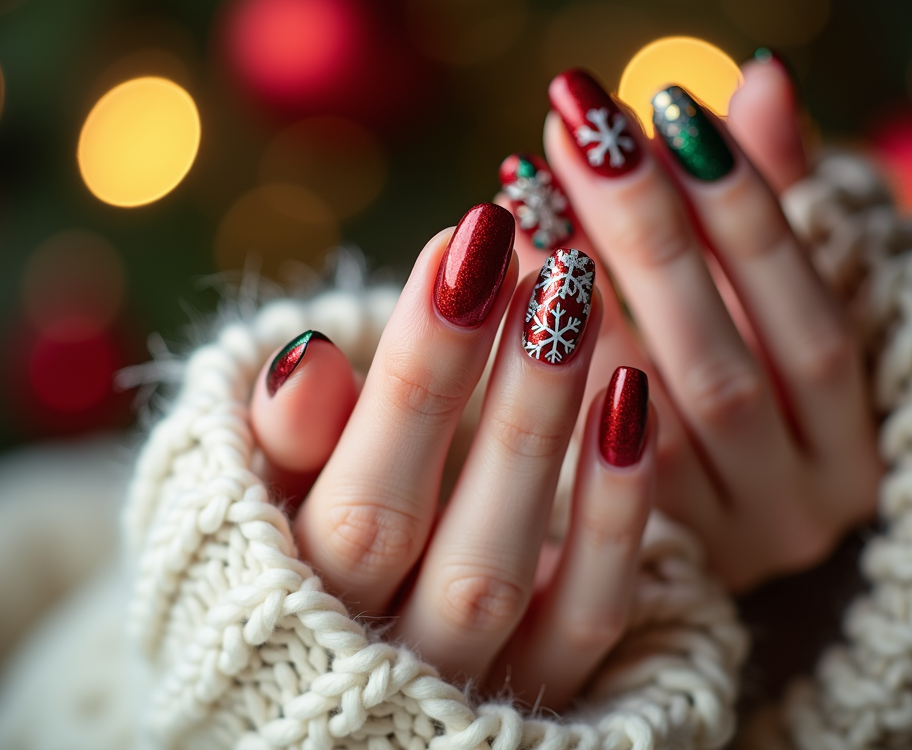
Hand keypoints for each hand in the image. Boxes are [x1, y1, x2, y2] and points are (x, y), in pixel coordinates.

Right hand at [248, 204, 657, 710]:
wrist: (346, 679)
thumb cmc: (298, 548)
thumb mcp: (264, 494)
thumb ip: (283, 442)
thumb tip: (309, 358)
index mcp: (293, 594)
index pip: (353, 483)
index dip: (412, 365)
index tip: (462, 239)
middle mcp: (374, 648)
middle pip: (421, 526)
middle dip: (482, 386)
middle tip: (542, 262)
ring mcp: (466, 679)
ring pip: (504, 568)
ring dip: (548, 432)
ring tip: (580, 302)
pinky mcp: (545, 686)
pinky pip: (588, 613)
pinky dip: (614, 517)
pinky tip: (633, 402)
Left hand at [499, 58, 880, 590]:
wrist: (743, 519)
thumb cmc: (765, 384)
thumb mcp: (787, 301)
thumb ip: (780, 200)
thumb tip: (762, 80)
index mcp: (857, 437)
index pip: (804, 312)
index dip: (741, 209)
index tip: (669, 110)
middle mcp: (800, 502)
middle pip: (717, 365)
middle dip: (646, 238)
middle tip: (581, 134)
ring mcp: (716, 544)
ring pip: (643, 420)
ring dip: (578, 297)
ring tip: (526, 193)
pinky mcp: (637, 560)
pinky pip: (581, 465)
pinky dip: (546, 370)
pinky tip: (505, 286)